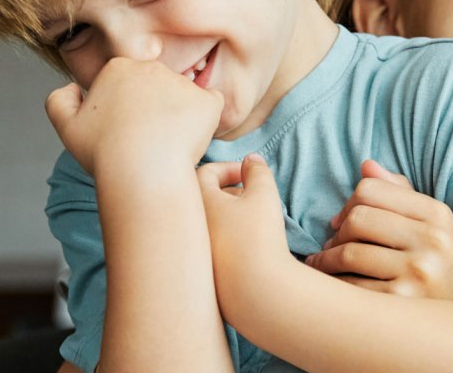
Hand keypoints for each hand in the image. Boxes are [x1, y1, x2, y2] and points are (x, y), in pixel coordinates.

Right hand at [45, 57, 223, 175]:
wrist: (142, 171)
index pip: (127, 83)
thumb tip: (73, 87)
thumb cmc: (103, 152)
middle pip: (155, 86)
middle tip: (146, 138)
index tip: (124, 130)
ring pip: (181, 96)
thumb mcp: (66, 127)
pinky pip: (210, 105)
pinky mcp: (207, 101)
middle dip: (152, 107)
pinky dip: (205, 119)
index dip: (126, 108)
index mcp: (119, 68)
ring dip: (177, 114)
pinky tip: (190, 138)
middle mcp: (152, 68)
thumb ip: (59, 101)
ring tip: (166, 144)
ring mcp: (182, 83)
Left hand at [198, 155, 293, 306]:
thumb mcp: (264, 195)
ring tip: (250, 222)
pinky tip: (244, 247)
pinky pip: (207, 247)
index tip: (248, 176)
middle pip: (200, 198)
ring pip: (204, 223)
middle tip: (247, 197)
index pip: (204, 172)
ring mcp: (190, 251)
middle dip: (225, 193)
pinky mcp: (198, 273)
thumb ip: (257, 171)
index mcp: (196, 200)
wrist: (255, 292)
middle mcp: (187, 224)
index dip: (228, 168)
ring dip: (225, 216)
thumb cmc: (258, 237)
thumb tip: (251, 160)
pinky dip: (223, 239)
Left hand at [303, 159, 452, 301]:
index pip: (369, 189)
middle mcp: (433, 242)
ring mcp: (418, 274)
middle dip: (337, 232)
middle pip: (357, 218)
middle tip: (333, 245)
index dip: (348, 204)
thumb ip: (398, 192)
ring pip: (348, 251)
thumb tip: (366, 165)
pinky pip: (350, 286)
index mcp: (437, 215)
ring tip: (325, 264)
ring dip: (327, 259)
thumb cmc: (432, 266)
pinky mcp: (401, 304)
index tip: (341, 222)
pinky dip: (334, 284)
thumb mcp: (427, 225)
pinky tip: (332, 286)